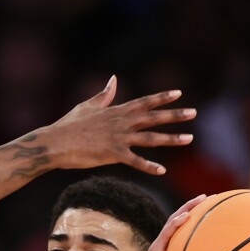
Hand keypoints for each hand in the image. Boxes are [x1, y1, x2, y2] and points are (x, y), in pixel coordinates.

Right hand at [38, 76, 195, 174]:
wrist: (55, 143)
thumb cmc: (69, 125)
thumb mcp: (87, 106)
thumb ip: (104, 95)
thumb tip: (114, 80)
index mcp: (116, 110)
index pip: (144, 102)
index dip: (162, 98)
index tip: (178, 93)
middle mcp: (121, 122)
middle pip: (153, 117)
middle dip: (175, 115)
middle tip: (194, 113)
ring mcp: (118, 138)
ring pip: (151, 138)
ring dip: (171, 138)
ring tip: (189, 138)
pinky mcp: (112, 154)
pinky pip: (135, 161)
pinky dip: (149, 166)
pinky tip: (161, 170)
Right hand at [130, 195, 204, 250]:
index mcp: (171, 250)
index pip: (184, 229)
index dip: (196, 217)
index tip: (210, 210)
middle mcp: (165, 244)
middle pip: (180, 219)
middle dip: (194, 206)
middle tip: (209, 198)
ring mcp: (159, 245)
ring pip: (174, 220)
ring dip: (188, 207)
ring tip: (202, 198)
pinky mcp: (155, 249)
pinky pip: (167, 232)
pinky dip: (176, 222)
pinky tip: (187, 215)